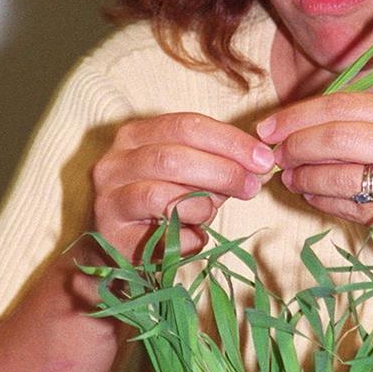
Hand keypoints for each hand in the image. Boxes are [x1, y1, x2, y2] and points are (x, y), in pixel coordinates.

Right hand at [89, 113, 274, 259]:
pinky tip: (195, 236)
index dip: (230, 141)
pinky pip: (160, 236)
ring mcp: (108, 199)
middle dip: (223, 171)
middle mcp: (115, 161)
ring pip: (162, 195)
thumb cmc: (162, 203)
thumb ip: (219, 163)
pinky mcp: (111, 236)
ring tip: (213, 211)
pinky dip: (189, 237)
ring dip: (202, 204)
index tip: (263, 158)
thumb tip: (261, 164)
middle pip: (174, 157)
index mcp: (136, 134)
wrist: (120, 247)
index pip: (187, 125)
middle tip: (253, 187)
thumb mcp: (191, 174)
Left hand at [257, 92, 372, 279]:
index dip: (299, 114)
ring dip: (303, 177)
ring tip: (290, 179)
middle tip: (274, 156)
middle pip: (337, 135)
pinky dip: (320, 201)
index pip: (345, 104)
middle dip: (295, 145)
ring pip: (338, 174)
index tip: (268, 127)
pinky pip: (348, 207)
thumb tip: (303, 128)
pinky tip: (312, 198)